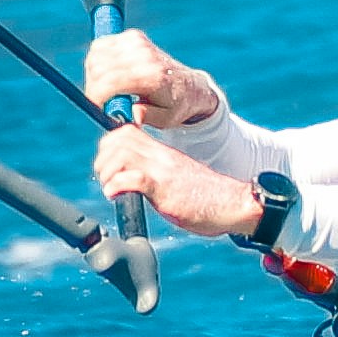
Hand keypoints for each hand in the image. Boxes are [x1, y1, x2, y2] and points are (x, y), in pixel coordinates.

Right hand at [83, 28, 217, 129]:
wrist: (189, 86)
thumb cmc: (175, 106)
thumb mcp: (166, 119)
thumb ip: (147, 116)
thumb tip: (134, 116)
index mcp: (152, 77)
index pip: (110, 81)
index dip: (95, 96)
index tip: (98, 108)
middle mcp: (144, 56)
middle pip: (98, 67)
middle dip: (93, 87)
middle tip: (102, 101)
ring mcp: (138, 42)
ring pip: (95, 56)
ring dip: (94, 74)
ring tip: (108, 89)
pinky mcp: (133, 37)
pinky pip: (100, 46)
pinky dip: (98, 61)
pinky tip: (111, 74)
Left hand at [91, 125, 268, 239]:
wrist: (234, 204)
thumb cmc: (207, 198)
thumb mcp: (176, 179)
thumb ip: (156, 176)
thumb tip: (133, 185)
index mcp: (162, 153)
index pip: (125, 132)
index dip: (109, 146)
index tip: (108, 167)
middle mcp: (160, 156)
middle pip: (118, 138)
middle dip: (103, 159)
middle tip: (107, 179)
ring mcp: (162, 170)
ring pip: (122, 153)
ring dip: (108, 171)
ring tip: (112, 188)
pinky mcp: (164, 188)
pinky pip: (134, 177)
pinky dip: (117, 185)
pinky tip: (116, 195)